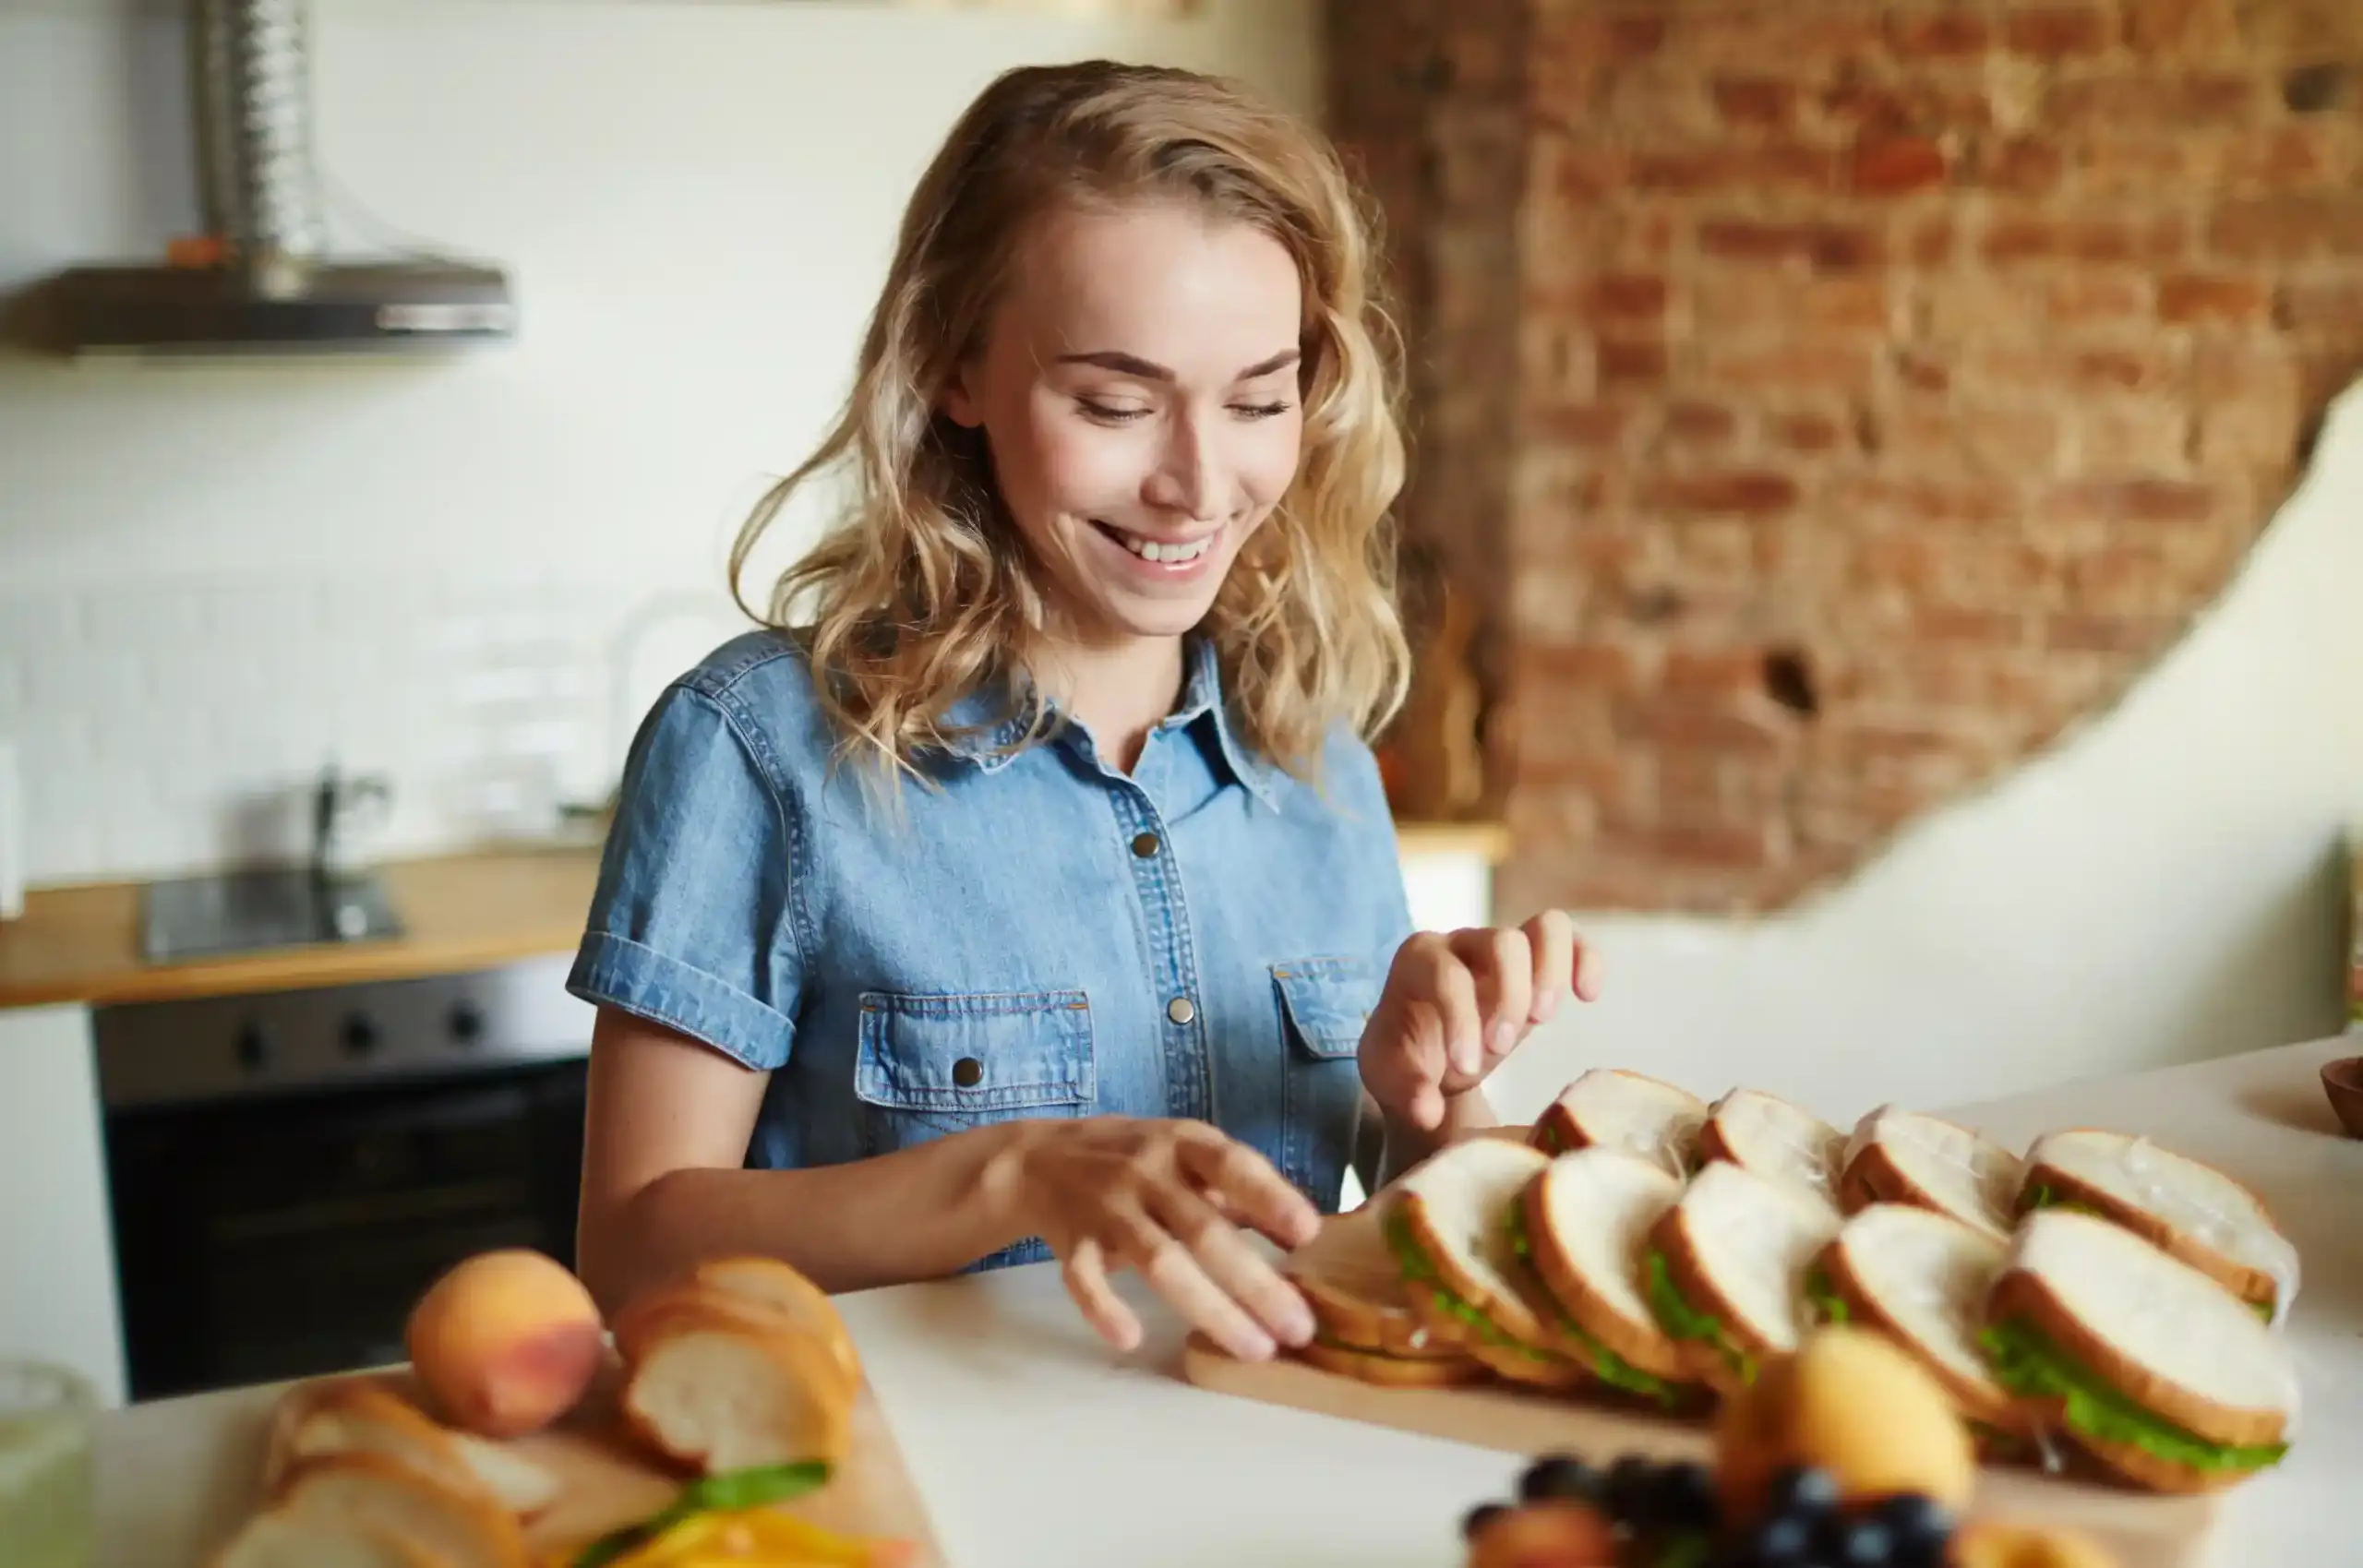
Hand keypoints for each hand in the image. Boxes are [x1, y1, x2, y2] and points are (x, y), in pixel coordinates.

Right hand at [1009, 1116, 1320, 1362]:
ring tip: (1254, 1349)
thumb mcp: (1187, 1156)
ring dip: (1209, 1307)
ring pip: (1159, 1261)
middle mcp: (1145, 1171)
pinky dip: (1104, 1307)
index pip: (1232, 1165)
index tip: (1309, 1234)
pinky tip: (1130, 1337)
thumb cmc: (1135, 1160)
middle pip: (1203, 1230)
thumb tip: (1306, 1234)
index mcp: (1182, 1143)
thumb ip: (1241, 1190)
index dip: (1269, 1197)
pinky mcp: (1070, 1240)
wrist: (1039, 1158)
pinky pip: (1083, 1277)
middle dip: (1254, 1283)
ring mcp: (1105, 1206)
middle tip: (1298, 1329)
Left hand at [1358, 910, 1598, 1131]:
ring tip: (1544, 1018)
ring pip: (1545, 927)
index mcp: (1418, 960)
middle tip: (1501, 1048)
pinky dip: (1585, 960)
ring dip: (1553, 973)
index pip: (1447, 975)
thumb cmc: (1406, 1056)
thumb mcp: (1391, 1076)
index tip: (1465, 1067)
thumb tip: (1428, 1111)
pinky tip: (1588, 995)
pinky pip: (1569, 941)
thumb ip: (1406, 1091)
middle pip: (1501, 941)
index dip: (1461, 1021)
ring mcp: (1502, 948)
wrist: (1425, 1053)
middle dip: (1510, 996)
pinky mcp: (1535, 962)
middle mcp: (1462, 943)